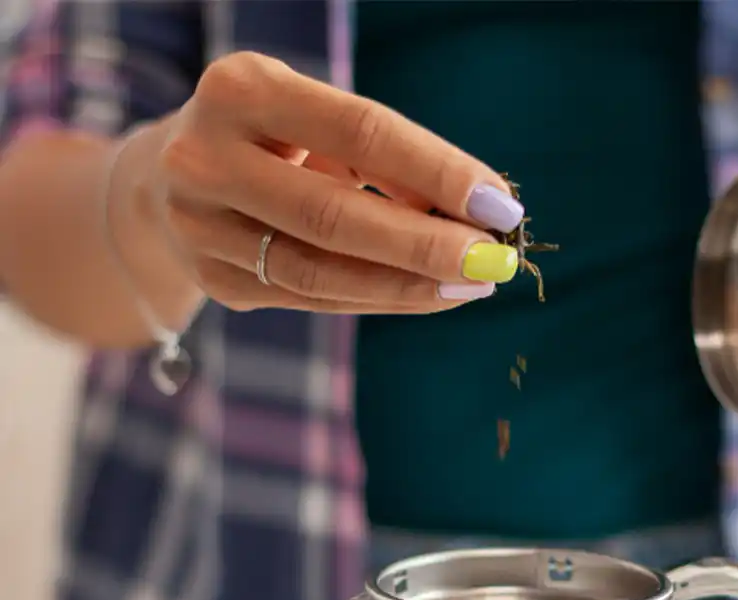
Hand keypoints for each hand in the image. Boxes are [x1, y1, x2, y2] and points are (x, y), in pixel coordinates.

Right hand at [129, 52, 524, 314]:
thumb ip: (387, 164)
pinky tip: (426, 295)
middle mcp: (207, 157)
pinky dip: (378, 299)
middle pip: (334, 216)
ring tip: (469, 286)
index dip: (437, 172)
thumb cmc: (273, 143)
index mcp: (243, 90)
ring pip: (321, 273)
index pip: (360, 131)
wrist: (166, 180)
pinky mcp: (214, 280)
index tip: (500, 205)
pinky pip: (312, 300)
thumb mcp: (320, 126)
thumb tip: (472, 216)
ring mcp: (201, 226)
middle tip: (492, 262)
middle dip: (426, 245)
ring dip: (407, 285)